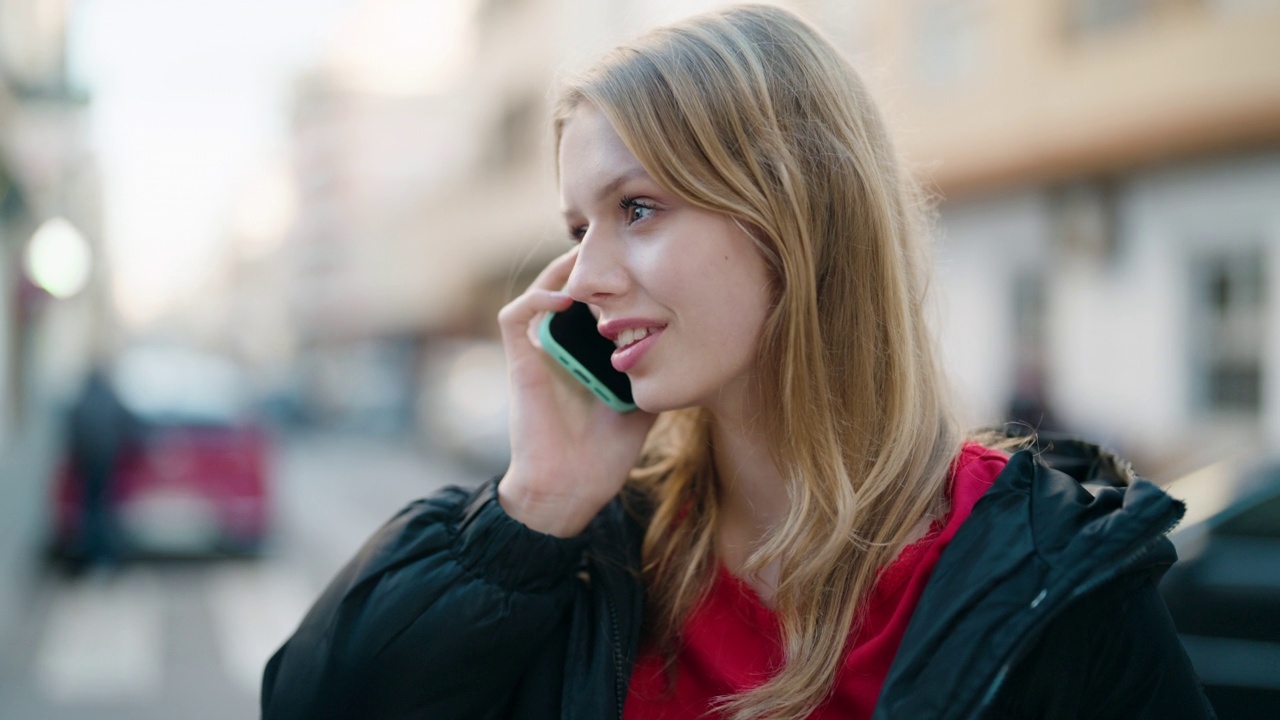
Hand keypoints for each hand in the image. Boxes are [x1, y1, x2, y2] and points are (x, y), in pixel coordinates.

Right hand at [496, 248, 655, 536]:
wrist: (572, 488)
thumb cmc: (605, 453)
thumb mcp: (644, 401)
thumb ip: (657, 372)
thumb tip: (694, 350)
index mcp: (586, 352)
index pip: (596, 300)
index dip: (614, 278)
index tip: (643, 261)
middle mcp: (559, 345)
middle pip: (571, 286)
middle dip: (593, 264)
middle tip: (620, 246)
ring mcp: (537, 351)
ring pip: (543, 290)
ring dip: (566, 271)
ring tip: (593, 257)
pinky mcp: (520, 362)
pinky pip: (516, 315)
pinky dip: (538, 298)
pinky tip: (567, 297)